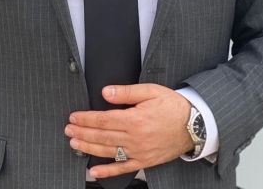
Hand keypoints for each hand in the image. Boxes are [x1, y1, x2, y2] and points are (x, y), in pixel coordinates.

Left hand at [65, 84, 192, 178]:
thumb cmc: (172, 105)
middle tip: (68, 131)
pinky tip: (94, 172)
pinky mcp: (145, 162)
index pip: (103, 120)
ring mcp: (139, 152)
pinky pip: (123, 169)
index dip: (86, 119)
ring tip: (74, 144)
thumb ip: (126, 91)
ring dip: (89, 149)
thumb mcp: (150, 91)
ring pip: (108, 152)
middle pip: (102, 136)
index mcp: (134, 119)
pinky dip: (107, 172)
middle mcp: (134, 138)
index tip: (73, 117)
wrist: (194, 125)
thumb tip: (106, 92)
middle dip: (82, 133)